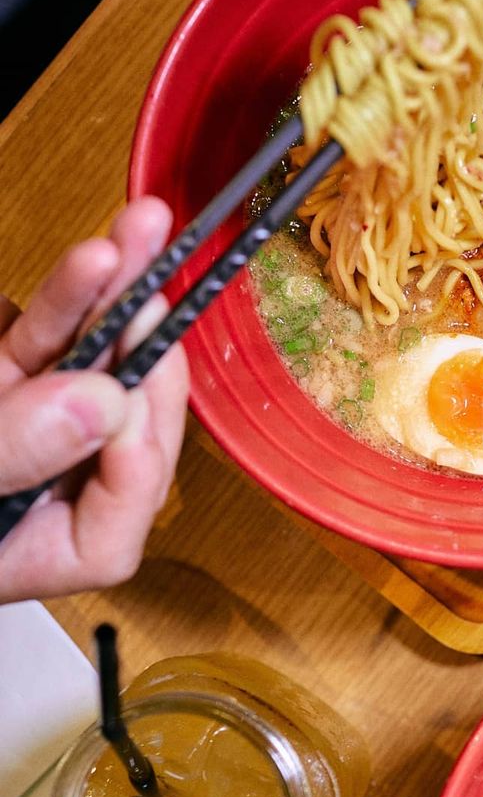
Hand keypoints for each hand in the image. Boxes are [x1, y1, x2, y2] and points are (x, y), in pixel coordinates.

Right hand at [0, 197, 189, 602]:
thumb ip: (9, 452)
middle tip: (153, 299)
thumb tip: (99, 406)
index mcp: (13, 557)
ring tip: (140, 239)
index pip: (104, 541)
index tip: (126, 402)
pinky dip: (65, 302)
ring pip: (85, 378)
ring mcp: (17, 439)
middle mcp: (26, 505)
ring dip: (112, 307)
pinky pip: (41, 347)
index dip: (129, 472)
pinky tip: (91, 265)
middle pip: (113, 445)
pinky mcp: (0, 388)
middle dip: (140, 364)